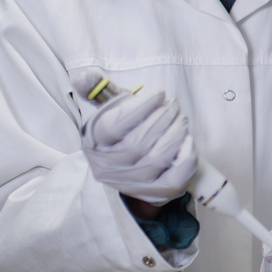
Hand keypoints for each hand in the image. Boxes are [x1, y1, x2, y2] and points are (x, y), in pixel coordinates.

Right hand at [72, 71, 197, 204]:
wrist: (131, 167)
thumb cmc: (125, 131)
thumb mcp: (110, 109)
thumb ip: (99, 90)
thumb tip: (84, 77)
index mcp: (95, 142)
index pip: (113, 126)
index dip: (140, 108)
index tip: (158, 94)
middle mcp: (109, 167)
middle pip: (138, 143)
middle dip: (163, 117)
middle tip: (174, 105)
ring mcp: (132, 183)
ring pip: (158, 158)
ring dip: (176, 133)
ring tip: (181, 119)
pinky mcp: (156, 193)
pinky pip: (175, 178)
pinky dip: (186, 157)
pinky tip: (187, 141)